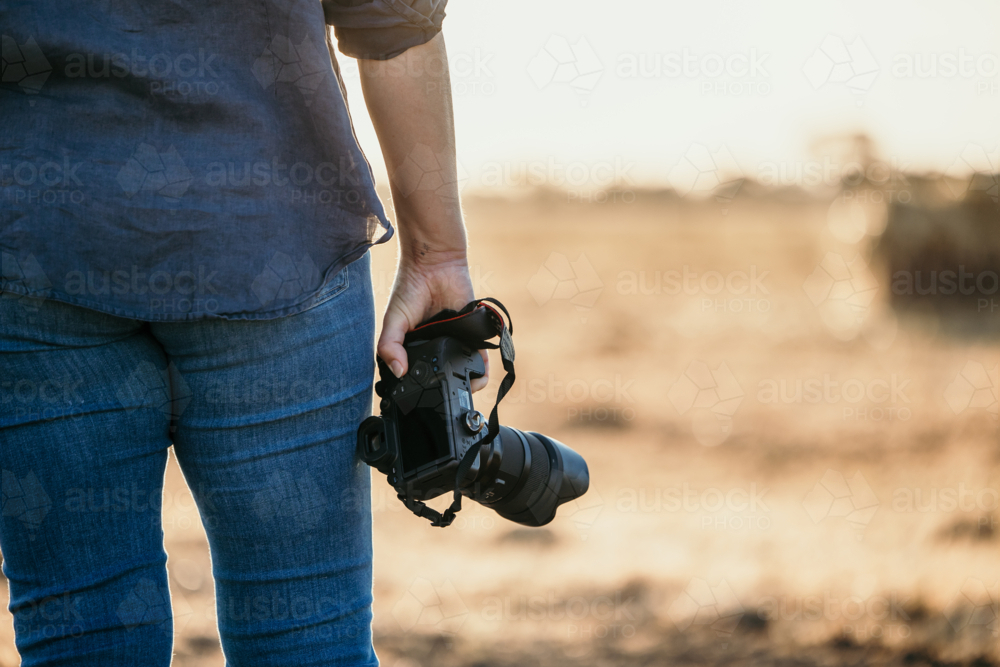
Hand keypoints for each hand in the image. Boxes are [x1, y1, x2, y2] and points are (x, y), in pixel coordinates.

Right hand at [377, 256, 489, 392]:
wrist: (434, 264)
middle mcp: (434, 346)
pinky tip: (478, 376)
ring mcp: (454, 341)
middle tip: (442, 396)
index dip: (417, 387)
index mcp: (414, 346)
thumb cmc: (410, 287)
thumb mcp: (393, 319)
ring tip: (461, 389)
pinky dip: (481, 368)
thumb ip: (389, 346)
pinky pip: (480, 356)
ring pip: (460, 369)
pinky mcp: (471, 333)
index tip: (419, 400)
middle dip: (443, 387)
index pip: (416, 373)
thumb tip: (398, 372)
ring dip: (463, 381)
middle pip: (441, 375)